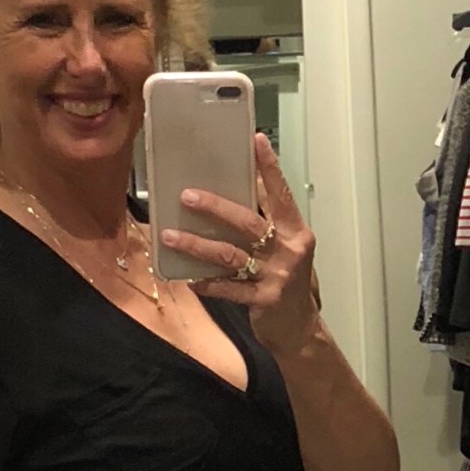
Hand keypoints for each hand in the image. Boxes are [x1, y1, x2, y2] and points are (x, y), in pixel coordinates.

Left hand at [161, 132, 317, 358]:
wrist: (300, 330)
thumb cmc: (288, 284)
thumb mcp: (286, 250)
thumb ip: (268, 225)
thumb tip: (235, 194)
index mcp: (296, 232)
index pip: (281, 194)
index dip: (269, 168)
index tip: (255, 140)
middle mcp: (288, 250)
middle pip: (248, 221)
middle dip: (215, 206)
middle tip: (186, 195)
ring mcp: (276, 276)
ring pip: (230, 254)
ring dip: (196, 245)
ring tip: (170, 236)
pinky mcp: (263, 300)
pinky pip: (228, 288)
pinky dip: (207, 283)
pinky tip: (188, 279)